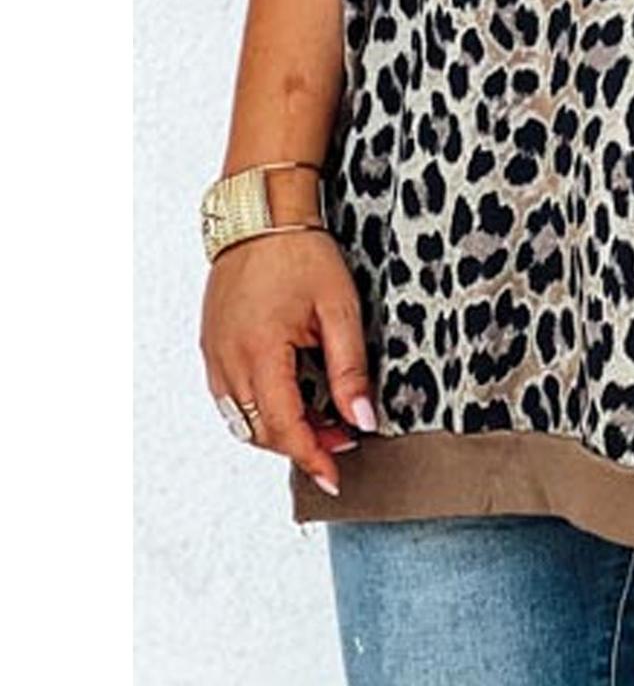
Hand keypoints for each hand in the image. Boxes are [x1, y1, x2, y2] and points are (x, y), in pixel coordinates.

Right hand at [199, 229, 375, 495]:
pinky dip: (260, 408)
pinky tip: (290, 397)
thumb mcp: (339, 307)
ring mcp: (215, 354)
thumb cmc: (301, 252)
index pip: (284, 426)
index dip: (311, 457)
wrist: (261, 214)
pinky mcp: (212, 345)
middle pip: (261, 431)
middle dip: (302, 444)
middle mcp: (228, 360)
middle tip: (343, 439)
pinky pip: (232, 397)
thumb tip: (362, 420)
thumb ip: (350, 367)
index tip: (335, 478)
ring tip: (322, 419)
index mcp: (260, 351)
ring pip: (243, 419)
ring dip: (280, 428)